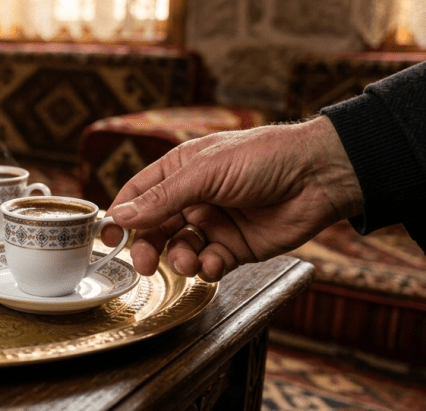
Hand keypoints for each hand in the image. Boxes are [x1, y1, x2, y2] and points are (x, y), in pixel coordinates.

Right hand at [100, 116, 361, 280]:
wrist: (318, 176)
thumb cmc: (262, 158)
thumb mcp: (203, 173)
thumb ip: (161, 198)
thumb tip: (119, 215)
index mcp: (181, 170)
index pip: (139, 194)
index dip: (121, 215)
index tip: (107, 238)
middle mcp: (195, 197)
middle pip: (155, 227)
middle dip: (147, 246)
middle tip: (143, 263)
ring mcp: (215, 222)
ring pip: (180, 248)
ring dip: (179, 257)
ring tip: (189, 259)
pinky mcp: (236, 246)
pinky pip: (209, 262)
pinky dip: (206, 266)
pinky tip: (213, 261)